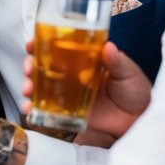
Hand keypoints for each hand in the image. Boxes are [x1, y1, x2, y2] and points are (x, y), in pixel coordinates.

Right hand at [22, 40, 150, 145]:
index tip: (31, 43)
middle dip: (29, 65)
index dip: (41, 44)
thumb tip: (109, 46)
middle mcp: (69, 75)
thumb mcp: (129, 74)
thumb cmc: (134, 93)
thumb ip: (118, 62)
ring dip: (27, 84)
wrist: (136, 121)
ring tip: (28, 90)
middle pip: (41, 65)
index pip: (57, 48)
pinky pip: (44, 108)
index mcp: (82, 61)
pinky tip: (29, 109)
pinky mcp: (64, 111)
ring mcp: (64, 93)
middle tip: (29, 69)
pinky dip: (32, 108)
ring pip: (38, 85)